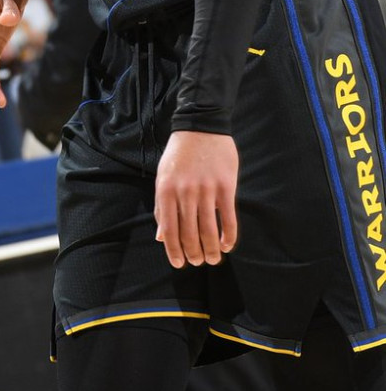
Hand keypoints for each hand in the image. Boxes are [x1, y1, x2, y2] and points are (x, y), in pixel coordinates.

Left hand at [154, 130, 237, 267]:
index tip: (180, 264)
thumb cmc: (179, 154)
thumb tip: (161, 236)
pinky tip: (228, 245)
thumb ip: (162, 207)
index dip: (173, 251)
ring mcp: (206, 190)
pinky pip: (228, 218)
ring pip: (209, 230)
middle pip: (190, 233)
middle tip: (199, 262)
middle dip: (194, 254)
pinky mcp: (226, 186)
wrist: (201, 126)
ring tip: (214, 260)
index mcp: (166, 190)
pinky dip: (229, 236)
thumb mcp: (163, 176)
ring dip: (212, 250)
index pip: (169, 230)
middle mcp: (185, 192)